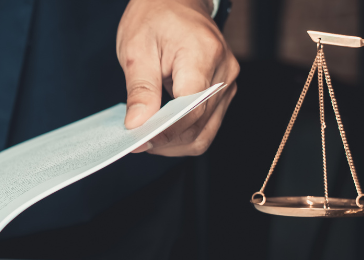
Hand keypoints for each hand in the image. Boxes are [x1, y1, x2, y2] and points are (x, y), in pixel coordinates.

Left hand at [117, 0, 238, 155]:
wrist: (175, 1)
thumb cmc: (155, 17)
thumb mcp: (136, 49)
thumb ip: (140, 89)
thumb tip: (137, 125)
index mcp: (203, 56)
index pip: (190, 110)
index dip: (164, 132)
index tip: (138, 141)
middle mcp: (224, 73)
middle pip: (198, 126)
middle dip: (166, 141)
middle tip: (135, 141)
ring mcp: (227, 84)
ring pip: (204, 133)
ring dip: (174, 142)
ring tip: (146, 136)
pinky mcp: (223, 91)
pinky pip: (206, 124)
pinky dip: (182, 133)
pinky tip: (160, 129)